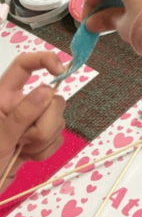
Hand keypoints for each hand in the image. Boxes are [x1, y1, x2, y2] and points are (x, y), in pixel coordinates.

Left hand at [0, 53, 65, 185]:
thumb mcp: (0, 138)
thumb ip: (22, 114)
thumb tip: (48, 89)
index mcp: (4, 96)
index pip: (24, 65)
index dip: (44, 60)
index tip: (61, 71)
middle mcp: (21, 104)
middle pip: (52, 98)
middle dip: (45, 122)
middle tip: (23, 139)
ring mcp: (32, 121)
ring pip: (58, 119)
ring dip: (43, 140)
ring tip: (23, 151)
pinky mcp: (41, 138)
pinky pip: (59, 137)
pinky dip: (46, 150)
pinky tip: (29, 157)